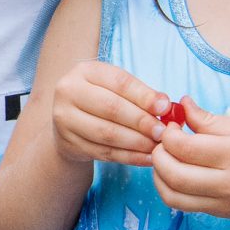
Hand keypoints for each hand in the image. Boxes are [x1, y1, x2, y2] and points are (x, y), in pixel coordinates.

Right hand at [51, 61, 169, 167]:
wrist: (69, 121)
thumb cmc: (100, 99)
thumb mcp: (115, 87)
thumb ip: (140, 94)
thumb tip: (165, 106)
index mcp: (84, 71)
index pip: (119, 82)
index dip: (144, 95)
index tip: (165, 108)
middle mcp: (69, 92)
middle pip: (111, 108)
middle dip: (141, 121)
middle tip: (162, 132)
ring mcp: (64, 119)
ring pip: (107, 133)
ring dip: (137, 142)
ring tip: (157, 146)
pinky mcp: (69, 143)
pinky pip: (104, 153)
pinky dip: (129, 157)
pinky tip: (146, 158)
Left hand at [150, 99, 229, 222]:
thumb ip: (209, 120)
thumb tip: (180, 104)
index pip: (185, 148)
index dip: (169, 135)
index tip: (172, 125)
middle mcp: (229, 183)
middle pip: (174, 174)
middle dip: (158, 155)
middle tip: (163, 142)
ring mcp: (223, 202)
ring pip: (172, 195)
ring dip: (158, 175)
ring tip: (165, 158)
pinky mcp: (218, 214)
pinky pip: (182, 205)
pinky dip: (168, 189)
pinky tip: (173, 174)